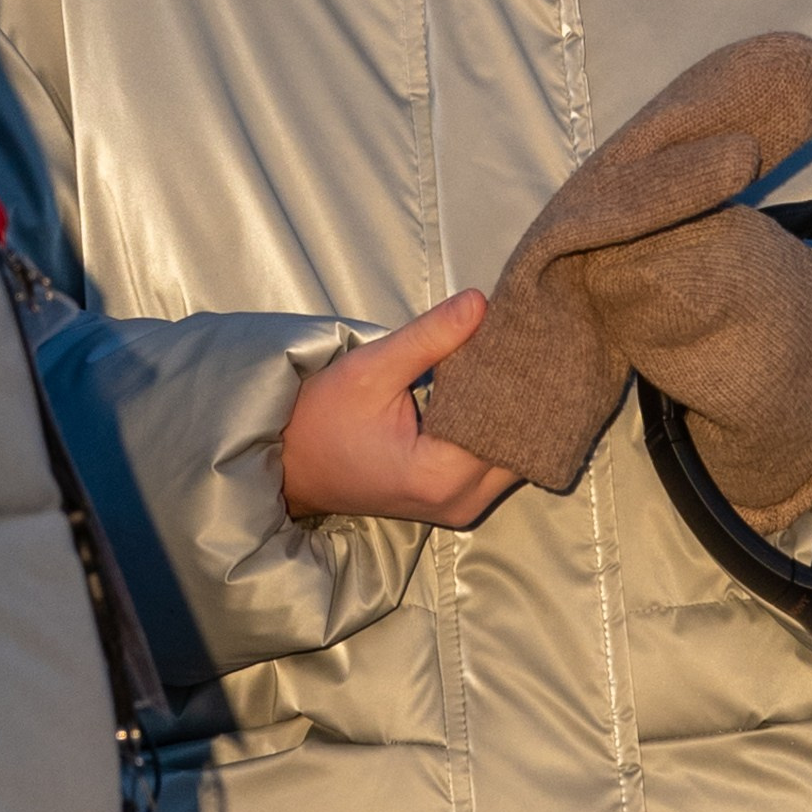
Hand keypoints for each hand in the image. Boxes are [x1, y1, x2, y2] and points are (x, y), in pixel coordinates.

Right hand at [281, 291, 516, 531]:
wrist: (289, 465)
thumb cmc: (320, 419)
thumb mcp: (371, 369)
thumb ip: (430, 337)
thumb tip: (481, 302)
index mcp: (442, 475)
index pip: (508, 420)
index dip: (518, 376)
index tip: (519, 334)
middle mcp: (462, 501)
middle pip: (522, 442)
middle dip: (522, 394)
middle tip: (521, 342)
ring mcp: (462, 509)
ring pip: (516, 455)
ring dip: (512, 413)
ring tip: (510, 364)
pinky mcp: (457, 503)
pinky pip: (498, 464)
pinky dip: (499, 430)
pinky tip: (496, 393)